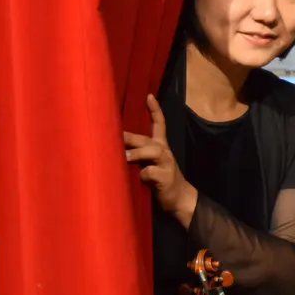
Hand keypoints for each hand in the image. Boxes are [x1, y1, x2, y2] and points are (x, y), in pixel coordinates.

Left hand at [124, 94, 197, 222]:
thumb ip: (138, 154)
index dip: (155, 110)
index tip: (149, 96)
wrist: (180, 198)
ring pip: (153, 151)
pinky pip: (151, 172)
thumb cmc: (160, 180)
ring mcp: (167, 164)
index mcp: (161, 146)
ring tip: (125, 156)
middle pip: (148, 139)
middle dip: (131, 137)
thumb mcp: (150, 163)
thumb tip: (113, 146)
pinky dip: (143, 174)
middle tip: (115, 135)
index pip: (160, 124)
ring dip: (137, 153)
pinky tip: (139, 178)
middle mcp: (164, 152)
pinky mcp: (166, 177)